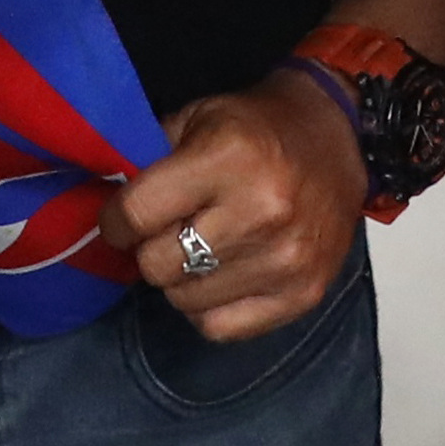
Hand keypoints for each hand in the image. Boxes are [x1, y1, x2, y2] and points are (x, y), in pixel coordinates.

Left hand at [115, 72, 361, 341]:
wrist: (337, 140)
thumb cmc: (256, 127)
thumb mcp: (197, 118)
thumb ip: (149, 160)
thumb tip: (107, 206)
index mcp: (229, 157)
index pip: (138, 213)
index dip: (116, 220)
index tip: (120, 219)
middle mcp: (261, 210)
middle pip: (158, 264)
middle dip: (149, 248)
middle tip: (164, 232)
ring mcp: (286, 258)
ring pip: (185, 300)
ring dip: (180, 278)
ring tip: (197, 249)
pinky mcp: (304, 293)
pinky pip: (221, 327)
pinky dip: (208, 308)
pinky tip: (219, 276)